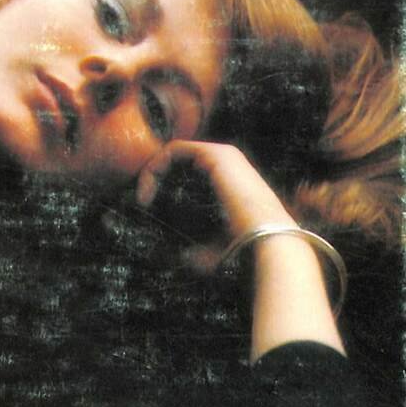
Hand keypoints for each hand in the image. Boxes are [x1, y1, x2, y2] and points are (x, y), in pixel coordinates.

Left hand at [137, 140, 295, 270]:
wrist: (265, 241)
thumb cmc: (243, 248)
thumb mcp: (215, 249)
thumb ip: (197, 250)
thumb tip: (183, 257)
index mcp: (227, 179)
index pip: (186, 170)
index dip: (161, 183)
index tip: (147, 207)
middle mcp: (227, 162)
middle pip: (178, 159)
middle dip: (154, 175)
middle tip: (141, 199)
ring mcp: (223, 155)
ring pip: (174, 152)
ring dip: (152, 171)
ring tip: (143, 197)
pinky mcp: (216, 155)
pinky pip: (175, 149)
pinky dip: (156, 167)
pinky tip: (148, 191)